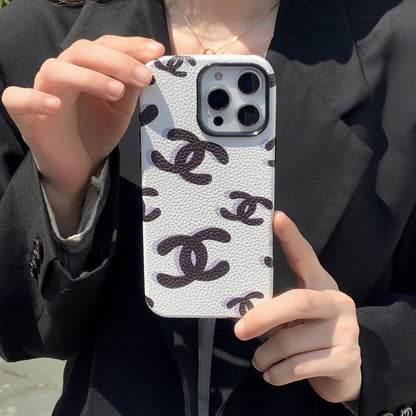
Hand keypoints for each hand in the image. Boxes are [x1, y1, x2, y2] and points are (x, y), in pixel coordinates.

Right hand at [1, 36, 163, 234]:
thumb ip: (131, 87)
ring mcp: (42, 90)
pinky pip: (17, 98)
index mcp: (86, 68)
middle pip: (83, 51)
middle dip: (117, 61)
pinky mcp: (23, 113)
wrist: (79, 166)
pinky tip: (54, 106)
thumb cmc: (97, 132)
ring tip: (116, 92)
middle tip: (144, 77)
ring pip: (56, 70)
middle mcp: (63, 72)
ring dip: (88, 77)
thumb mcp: (121, 110)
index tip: (157, 53)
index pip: (104, 46)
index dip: (130, 46)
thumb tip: (148, 61)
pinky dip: (34, 99)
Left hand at [234, 211, 361, 402]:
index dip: (291, 237)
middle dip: (262, 317)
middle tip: (239, 332)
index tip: (276, 217)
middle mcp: (338, 302)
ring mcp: (347, 330)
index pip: (305, 256)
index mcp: (322, 284)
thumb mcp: (296, 316)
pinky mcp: (348, 359)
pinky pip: (299, 366)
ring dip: (266, 356)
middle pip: (296, 302)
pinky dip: (278, 373)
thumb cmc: (310, 335)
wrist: (343, 372)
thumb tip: (242, 314)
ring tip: (259, 360)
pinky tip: (272, 374)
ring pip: (291, 342)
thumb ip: (278, 307)